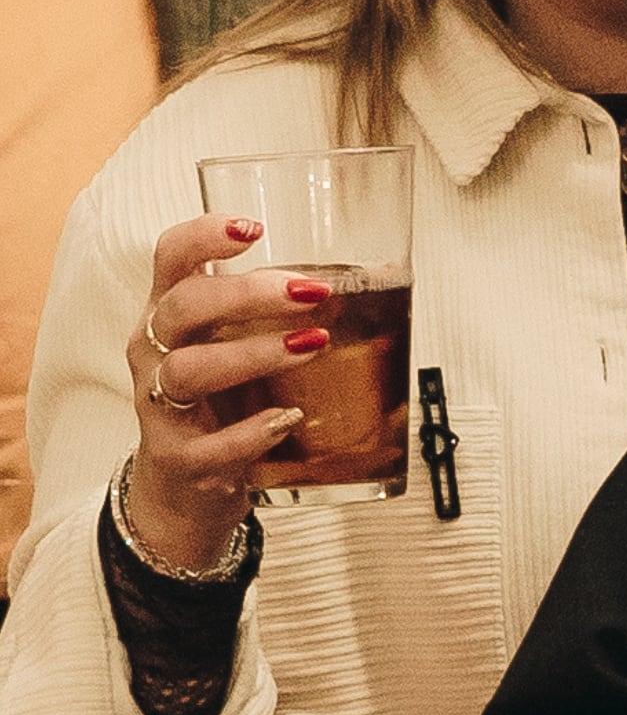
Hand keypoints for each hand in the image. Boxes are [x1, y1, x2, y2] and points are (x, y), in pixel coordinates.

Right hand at [121, 215, 331, 574]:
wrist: (186, 486)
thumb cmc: (223, 400)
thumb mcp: (243, 347)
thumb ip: (289, 314)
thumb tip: (384, 278)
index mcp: (171, 313)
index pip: (171, 257)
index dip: (204, 235)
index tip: (254, 229)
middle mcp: (155, 352)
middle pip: (182, 307)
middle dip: (246, 294)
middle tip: (311, 293)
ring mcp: (159, 406)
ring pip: (189, 370)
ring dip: (254, 354)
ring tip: (312, 345)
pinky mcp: (177, 458)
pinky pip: (207, 445)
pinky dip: (250, 432)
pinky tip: (288, 418)